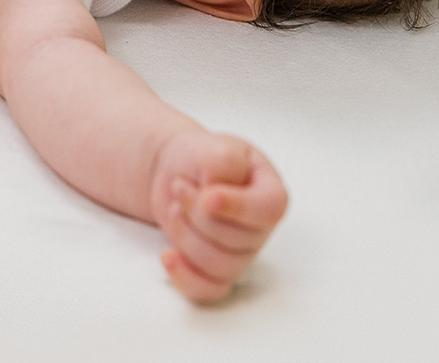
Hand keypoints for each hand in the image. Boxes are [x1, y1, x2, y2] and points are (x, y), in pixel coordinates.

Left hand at [149, 128, 288, 302]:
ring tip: (174, 208)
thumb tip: (214, 199)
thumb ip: (222, 164)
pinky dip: (185, 277)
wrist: (179, 173)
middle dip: (197, 213)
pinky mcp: (217, 271)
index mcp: (271, 195)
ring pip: (219, 265)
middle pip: (235, 240)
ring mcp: (241, 254)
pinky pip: (209, 290)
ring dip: (185, 236)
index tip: (206, 195)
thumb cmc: (204, 159)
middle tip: (180, 186)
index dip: (236, 207)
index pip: (268, 211)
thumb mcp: (215, 148)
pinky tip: (167, 255)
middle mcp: (260, 230)